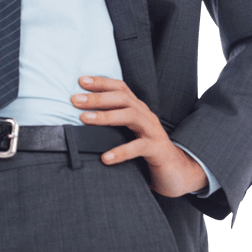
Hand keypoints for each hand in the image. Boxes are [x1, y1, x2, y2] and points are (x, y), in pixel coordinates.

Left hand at [71, 76, 207, 197]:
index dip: (102, 82)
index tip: (81, 81)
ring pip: (130, 116)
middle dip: (97, 98)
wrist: (176, 171)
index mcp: (138, 109)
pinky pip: (138, 148)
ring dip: (105, 116)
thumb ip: (112, 124)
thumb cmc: (145, 151)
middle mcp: (146, 115)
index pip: (120, 89)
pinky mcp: (157, 149)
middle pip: (122, 99)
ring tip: (84, 120)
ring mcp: (153, 131)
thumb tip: (80, 119)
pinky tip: (105, 158)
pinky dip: (120, 152)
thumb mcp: (128, 133)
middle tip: (74, 100)